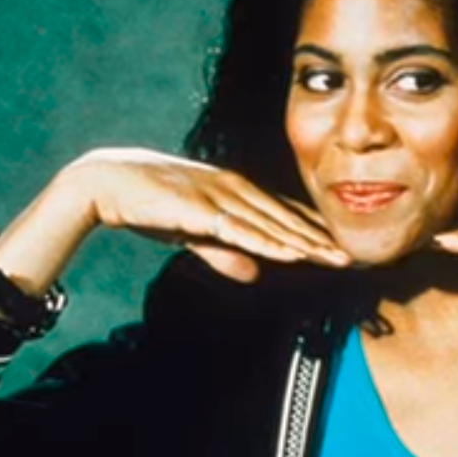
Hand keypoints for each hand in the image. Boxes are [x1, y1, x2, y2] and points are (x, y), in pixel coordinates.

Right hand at [65, 148, 350, 281]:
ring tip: (333, 257)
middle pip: (285, 219)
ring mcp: (218, 197)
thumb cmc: (149, 205)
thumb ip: (223, 252)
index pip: (283, 213)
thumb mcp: (194, 233)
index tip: (340, 245)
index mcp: (234, 191)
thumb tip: (254, 274)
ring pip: (270, 225)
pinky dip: (268, 243)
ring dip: (303, 243)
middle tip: (352, 256)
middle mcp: (233, 189)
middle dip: (320, 239)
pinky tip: (291, 253)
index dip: (312, 230)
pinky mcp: (200, 210)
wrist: (105, 182)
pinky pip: (241, 231)